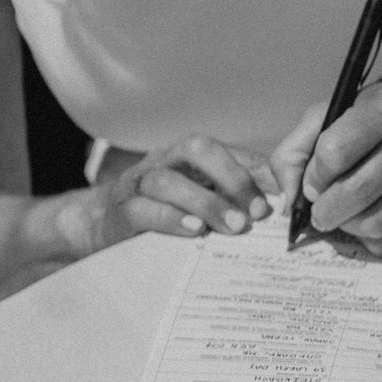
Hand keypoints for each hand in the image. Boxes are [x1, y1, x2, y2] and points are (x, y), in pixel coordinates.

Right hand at [90, 138, 276, 243]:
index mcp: (187, 155)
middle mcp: (164, 161)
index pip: (225, 150)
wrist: (99, 223)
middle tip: (257, 212)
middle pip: (196, 149)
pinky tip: (195, 232)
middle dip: (231, 177)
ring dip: (205, 203)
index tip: (281, 200)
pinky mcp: (121, 212)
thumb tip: (281, 200)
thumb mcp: (198, 195)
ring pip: (168, 181)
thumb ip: (233, 193)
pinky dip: (170, 219)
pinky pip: (142, 209)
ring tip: (234, 227)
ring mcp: (138, 184)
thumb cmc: (161, 209)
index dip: (254, 171)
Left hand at [270, 78, 381, 254]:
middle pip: (353, 193)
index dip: (314, 175)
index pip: (335, 152)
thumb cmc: (381, 115)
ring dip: (344, 225)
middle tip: (318, 207)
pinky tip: (365, 215)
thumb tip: (288, 197)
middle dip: (323, 209)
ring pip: (372, 223)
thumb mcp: (337, 109)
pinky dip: (366, 236)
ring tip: (340, 212)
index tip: (312, 181)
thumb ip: (298, 147)